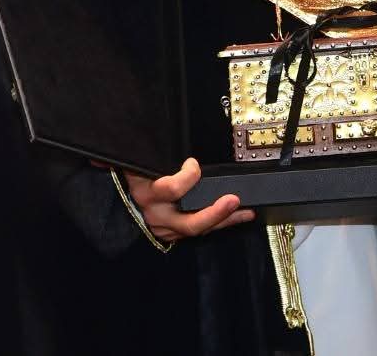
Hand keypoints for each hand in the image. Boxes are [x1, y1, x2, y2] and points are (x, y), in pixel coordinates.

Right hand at [123, 157, 254, 241]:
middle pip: (188, 222)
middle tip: (233, 200)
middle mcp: (155, 213)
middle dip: (215, 213)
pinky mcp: (173, 233)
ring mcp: (165, 226)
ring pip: (198, 229)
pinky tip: (239, 215)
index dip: (187, 177)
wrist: (130, 189)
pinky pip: (200, 230)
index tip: (194, 163)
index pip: (170, 189)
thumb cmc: (141, 169)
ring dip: (225, 220)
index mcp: (146, 191)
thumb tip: (169, 143)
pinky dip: (220, 222)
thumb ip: (158, 152)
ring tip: (246, 210)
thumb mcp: (146, 159)